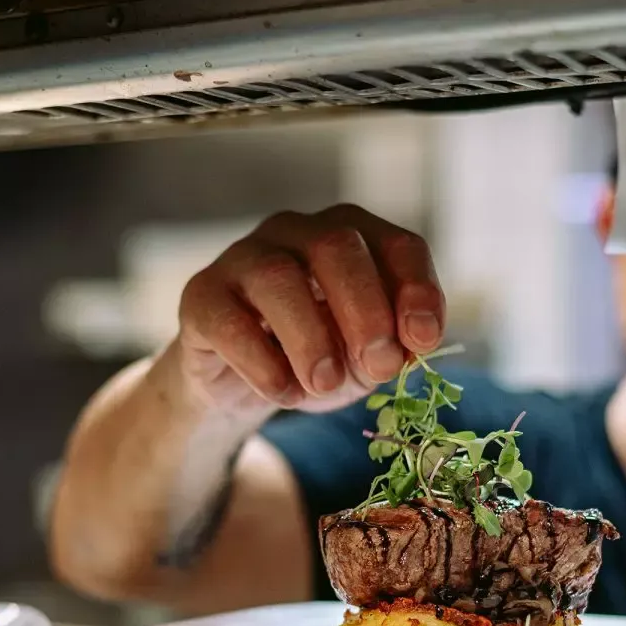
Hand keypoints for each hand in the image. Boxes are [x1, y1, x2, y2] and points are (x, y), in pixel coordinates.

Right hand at [175, 205, 444, 414]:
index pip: (397, 246)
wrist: (238, 382)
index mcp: (351, 237)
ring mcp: (244, 257)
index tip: (424, 341)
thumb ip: (387, 351)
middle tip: (379, 366)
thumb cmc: (313, 358)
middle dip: (365, 310)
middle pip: (336, 247)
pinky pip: (230, 321)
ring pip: (278, 277)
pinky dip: (262, 362)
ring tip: (325, 385)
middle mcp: (297, 232)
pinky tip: (284, 392)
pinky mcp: (201, 295)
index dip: (416, 290)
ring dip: (311, 338)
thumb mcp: (362, 360)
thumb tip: (404, 351)